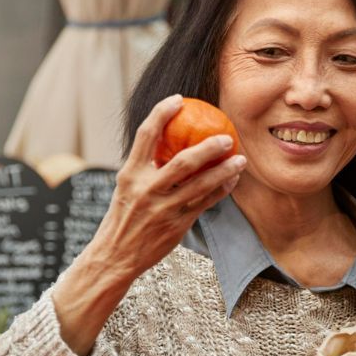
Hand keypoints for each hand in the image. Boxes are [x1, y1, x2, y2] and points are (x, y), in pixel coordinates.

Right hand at [97, 94, 247, 278]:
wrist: (115, 256)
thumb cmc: (123, 218)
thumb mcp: (127, 188)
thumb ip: (145, 168)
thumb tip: (168, 143)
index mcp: (130, 174)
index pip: (145, 135)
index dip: (162, 113)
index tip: (178, 100)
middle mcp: (146, 189)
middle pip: (183, 161)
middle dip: (208, 147)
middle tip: (226, 136)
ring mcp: (163, 209)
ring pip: (201, 184)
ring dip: (224, 170)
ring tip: (240, 159)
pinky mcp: (177, 225)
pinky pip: (205, 204)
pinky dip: (221, 191)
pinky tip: (232, 182)